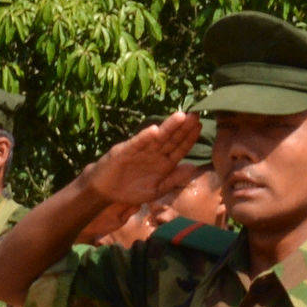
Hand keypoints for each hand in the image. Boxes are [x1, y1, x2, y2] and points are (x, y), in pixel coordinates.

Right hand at [77, 110, 206, 207]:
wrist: (105, 191)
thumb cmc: (131, 190)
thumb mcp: (156, 190)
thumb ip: (173, 180)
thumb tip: (192, 168)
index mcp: (164, 163)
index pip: (180, 148)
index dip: (190, 138)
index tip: (200, 126)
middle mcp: (154, 153)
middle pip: (172, 139)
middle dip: (184, 127)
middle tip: (196, 114)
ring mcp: (140, 150)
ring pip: (157, 137)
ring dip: (168, 127)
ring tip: (181, 116)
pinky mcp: (125, 151)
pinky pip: (137, 144)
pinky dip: (145, 137)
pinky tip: (155, 131)